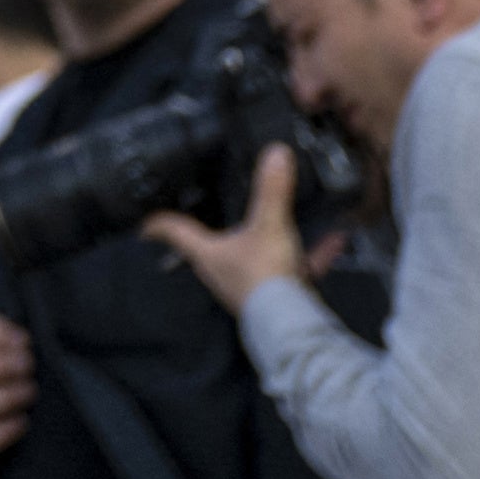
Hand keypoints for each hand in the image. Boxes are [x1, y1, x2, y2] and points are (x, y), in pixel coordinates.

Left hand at [144, 144, 309, 312]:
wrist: (294, 324)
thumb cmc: (267, 279)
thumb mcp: (269, 224)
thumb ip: (272, 190)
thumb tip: (275, 154)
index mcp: (208, 254)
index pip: (173, 232)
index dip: (158, 224)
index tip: (145, 223)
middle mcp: (223, 272)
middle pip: (211, 248)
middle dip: (214, 233)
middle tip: (212, 217)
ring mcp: (250, 286)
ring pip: (257, 258)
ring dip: (272, 241)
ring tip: (286, 222)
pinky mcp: (278, 297)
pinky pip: (294, 269)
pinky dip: (311, 255)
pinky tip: (334, 241)